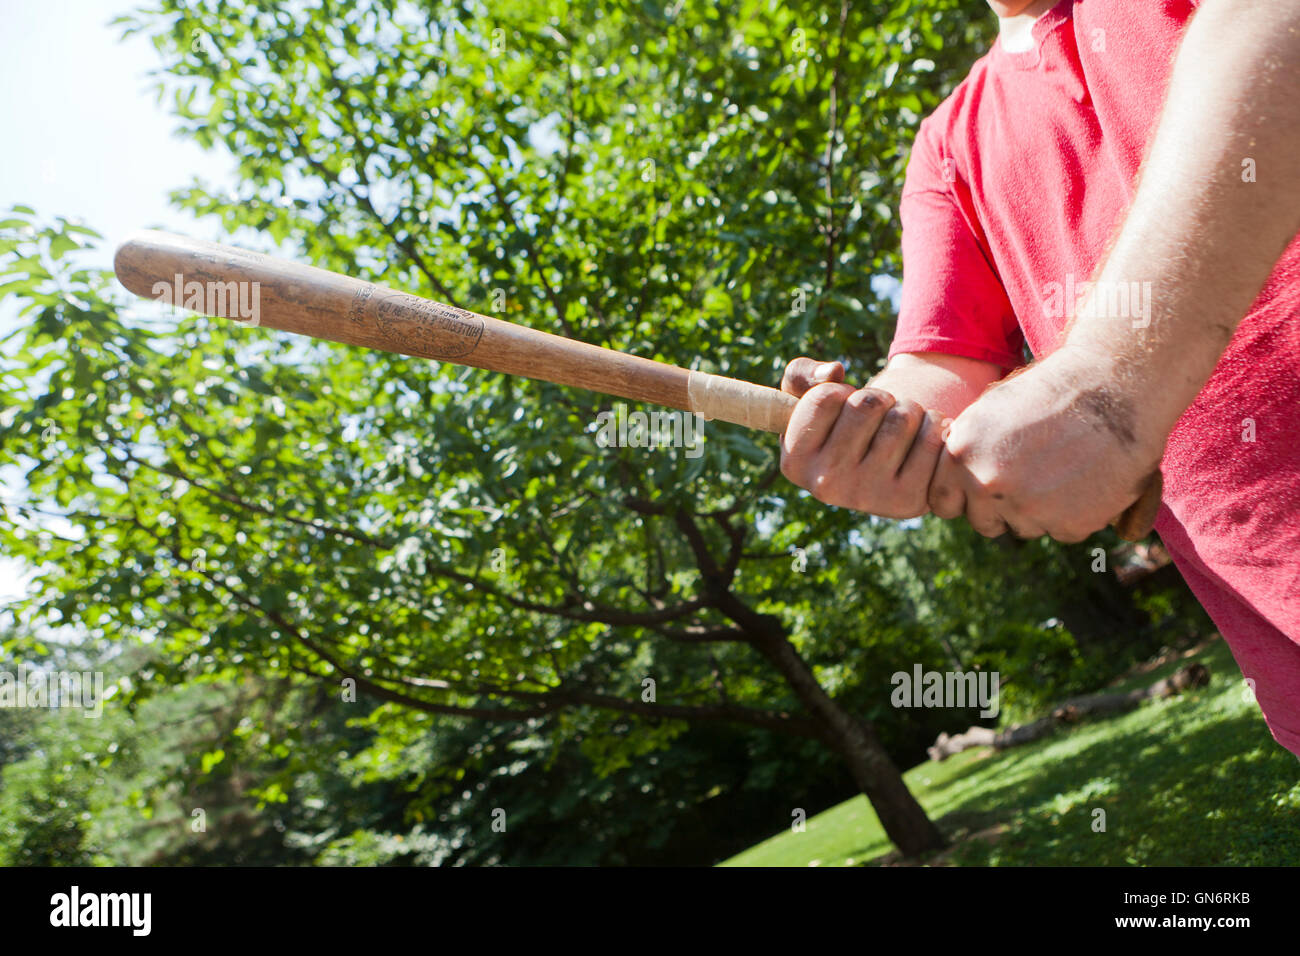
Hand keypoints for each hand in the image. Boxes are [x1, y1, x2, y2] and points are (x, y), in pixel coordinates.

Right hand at [779, 357, 946, 517]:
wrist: (883, 469)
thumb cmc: (840, 425)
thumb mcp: (807, 397)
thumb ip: (802, 374)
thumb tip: (833, 371)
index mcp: (795, 462)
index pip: (825, 397)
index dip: (841, 391)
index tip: (841, 409)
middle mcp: (826, 485)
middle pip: (866, 404)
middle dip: (878, 398)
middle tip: (876, 418)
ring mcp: (868, 496)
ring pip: (902, 416)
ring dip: (907, 409)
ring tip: (898, 428)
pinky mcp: (908, 501)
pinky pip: (932, 437)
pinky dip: (933, 426)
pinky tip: (922, 441)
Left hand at [928, 344, 1166, 541]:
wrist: (1113, 389)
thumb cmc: (1050, 394)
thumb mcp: (990, 411)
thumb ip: (964, 450)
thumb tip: (946, 480)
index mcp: (961, 454)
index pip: (942, 503)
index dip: (965, 496)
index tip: (985, 484)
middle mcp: (987, 484)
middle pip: (983, 522)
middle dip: (1001, 508)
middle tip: (1031, 477)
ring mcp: (1027, 508)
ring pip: (1024, 528)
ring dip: (1039, 511)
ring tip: (1062, 470)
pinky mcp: (1068, 523)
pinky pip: (1062, 531)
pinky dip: (1074, 514)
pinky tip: (1085, 480)